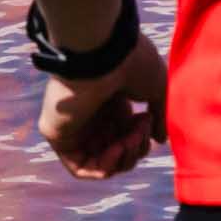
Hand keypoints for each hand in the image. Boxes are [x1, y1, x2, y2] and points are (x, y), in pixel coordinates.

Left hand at [35, 38, 165, 178]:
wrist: (102, 53)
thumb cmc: (131, 63)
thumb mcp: (157, 89)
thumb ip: (160, 117)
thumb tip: (159, 140)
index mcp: (111, 103)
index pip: (127, 137)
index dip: (142, 139)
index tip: (149, 120)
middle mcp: (92, 115)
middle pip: (117, 152)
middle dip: (135, 147)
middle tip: (141, 127)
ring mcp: (75, 126)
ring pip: (101, 162)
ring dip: (123, 158)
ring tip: (128, 138)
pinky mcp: (60, 136)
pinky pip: (80, 168)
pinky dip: (103, 167)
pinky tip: (115, 150)